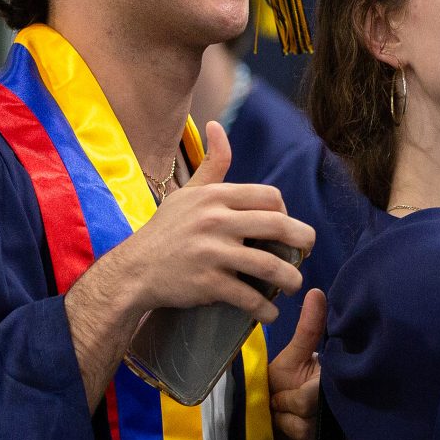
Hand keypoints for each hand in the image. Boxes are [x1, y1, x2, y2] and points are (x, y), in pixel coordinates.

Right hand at [64, 123, 317, 404]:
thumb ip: (211, 164)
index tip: (284, 228)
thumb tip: (217, 125)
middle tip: (307, 252)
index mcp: (215, 197)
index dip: (285, 212)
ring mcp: (212, 253)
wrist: (132, 272)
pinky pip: (248, 296)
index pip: (270, 197)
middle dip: (303, 241)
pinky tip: (270, 313)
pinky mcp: (208, 283)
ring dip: (290, 279)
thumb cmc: (164, 232)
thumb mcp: (187, 193)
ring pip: (269, 265)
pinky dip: (265, 308)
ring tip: (294, 285)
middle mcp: (216, 221)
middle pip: (278, 227)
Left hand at [267, 289, 325, 439]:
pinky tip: (300, 437)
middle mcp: (342, 412)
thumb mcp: (297, 356)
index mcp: (334, 385)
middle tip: (286, 403)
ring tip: (293, 417)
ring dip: (290, 429)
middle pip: (305, 418)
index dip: (296, 395)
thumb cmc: (294, 383)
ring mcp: (339, 439)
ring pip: (302, 436)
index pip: (311, 396)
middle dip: (288, 411)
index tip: (290, 389)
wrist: (300, 419)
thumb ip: (309, 329)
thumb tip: (316, 291)